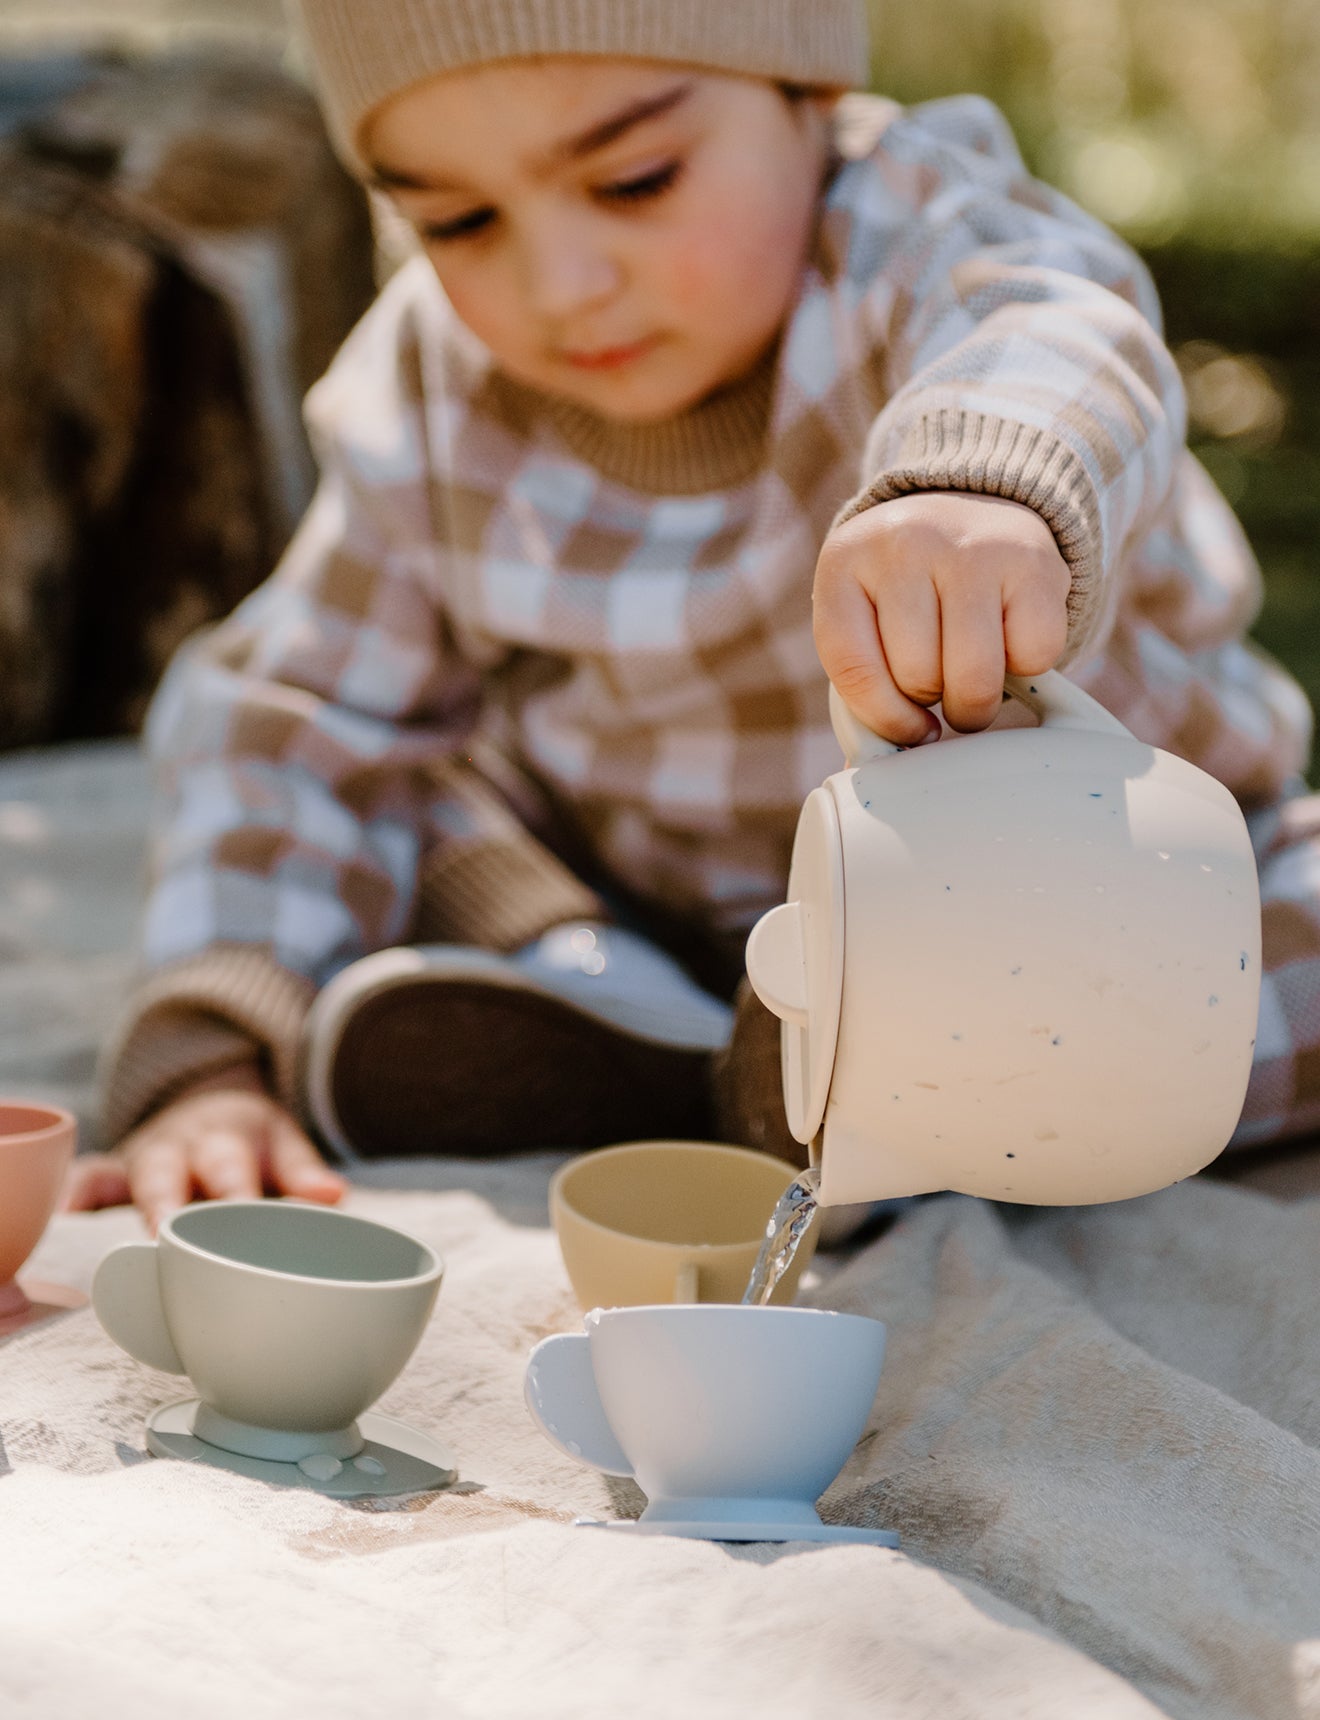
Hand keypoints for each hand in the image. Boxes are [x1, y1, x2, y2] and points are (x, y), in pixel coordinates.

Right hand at [64, 1062, 345, 1233]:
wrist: (209, 1106)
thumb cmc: (248, 1142)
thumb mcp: (281, 1144)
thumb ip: (302, 1171)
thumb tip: (333, 1195)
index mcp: (227, 1138)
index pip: (232, 1168)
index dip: (234, 1195)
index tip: (238, 1217)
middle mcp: (182, 1146)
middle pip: (173, 1174)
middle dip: (170, 1205)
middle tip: (168, 1237)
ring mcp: (145, 1159)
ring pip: (133, 1179)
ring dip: (129, 1206)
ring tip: (125, 1240)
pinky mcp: (114, 1172)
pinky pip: (91, 1179)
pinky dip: (77, 1194)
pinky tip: (64, 1216)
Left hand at [812, 492, 1071, 744]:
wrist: (973, 510)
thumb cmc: (908, 590)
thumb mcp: (865, 618)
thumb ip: (861, 685)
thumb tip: (863, 773)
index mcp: (844, 564)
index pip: (855, 671)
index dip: (885, 719)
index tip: (909, 729)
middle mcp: (905, 544)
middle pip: (918, 678)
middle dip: (933, 700)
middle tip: (941, 680)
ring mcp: (971, 549)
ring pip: (974, 678)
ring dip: (976, 700)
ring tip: (970, 675)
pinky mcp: (1033, 562)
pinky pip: (1033, 657)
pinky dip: (1027, 667)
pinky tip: (1007, 638)